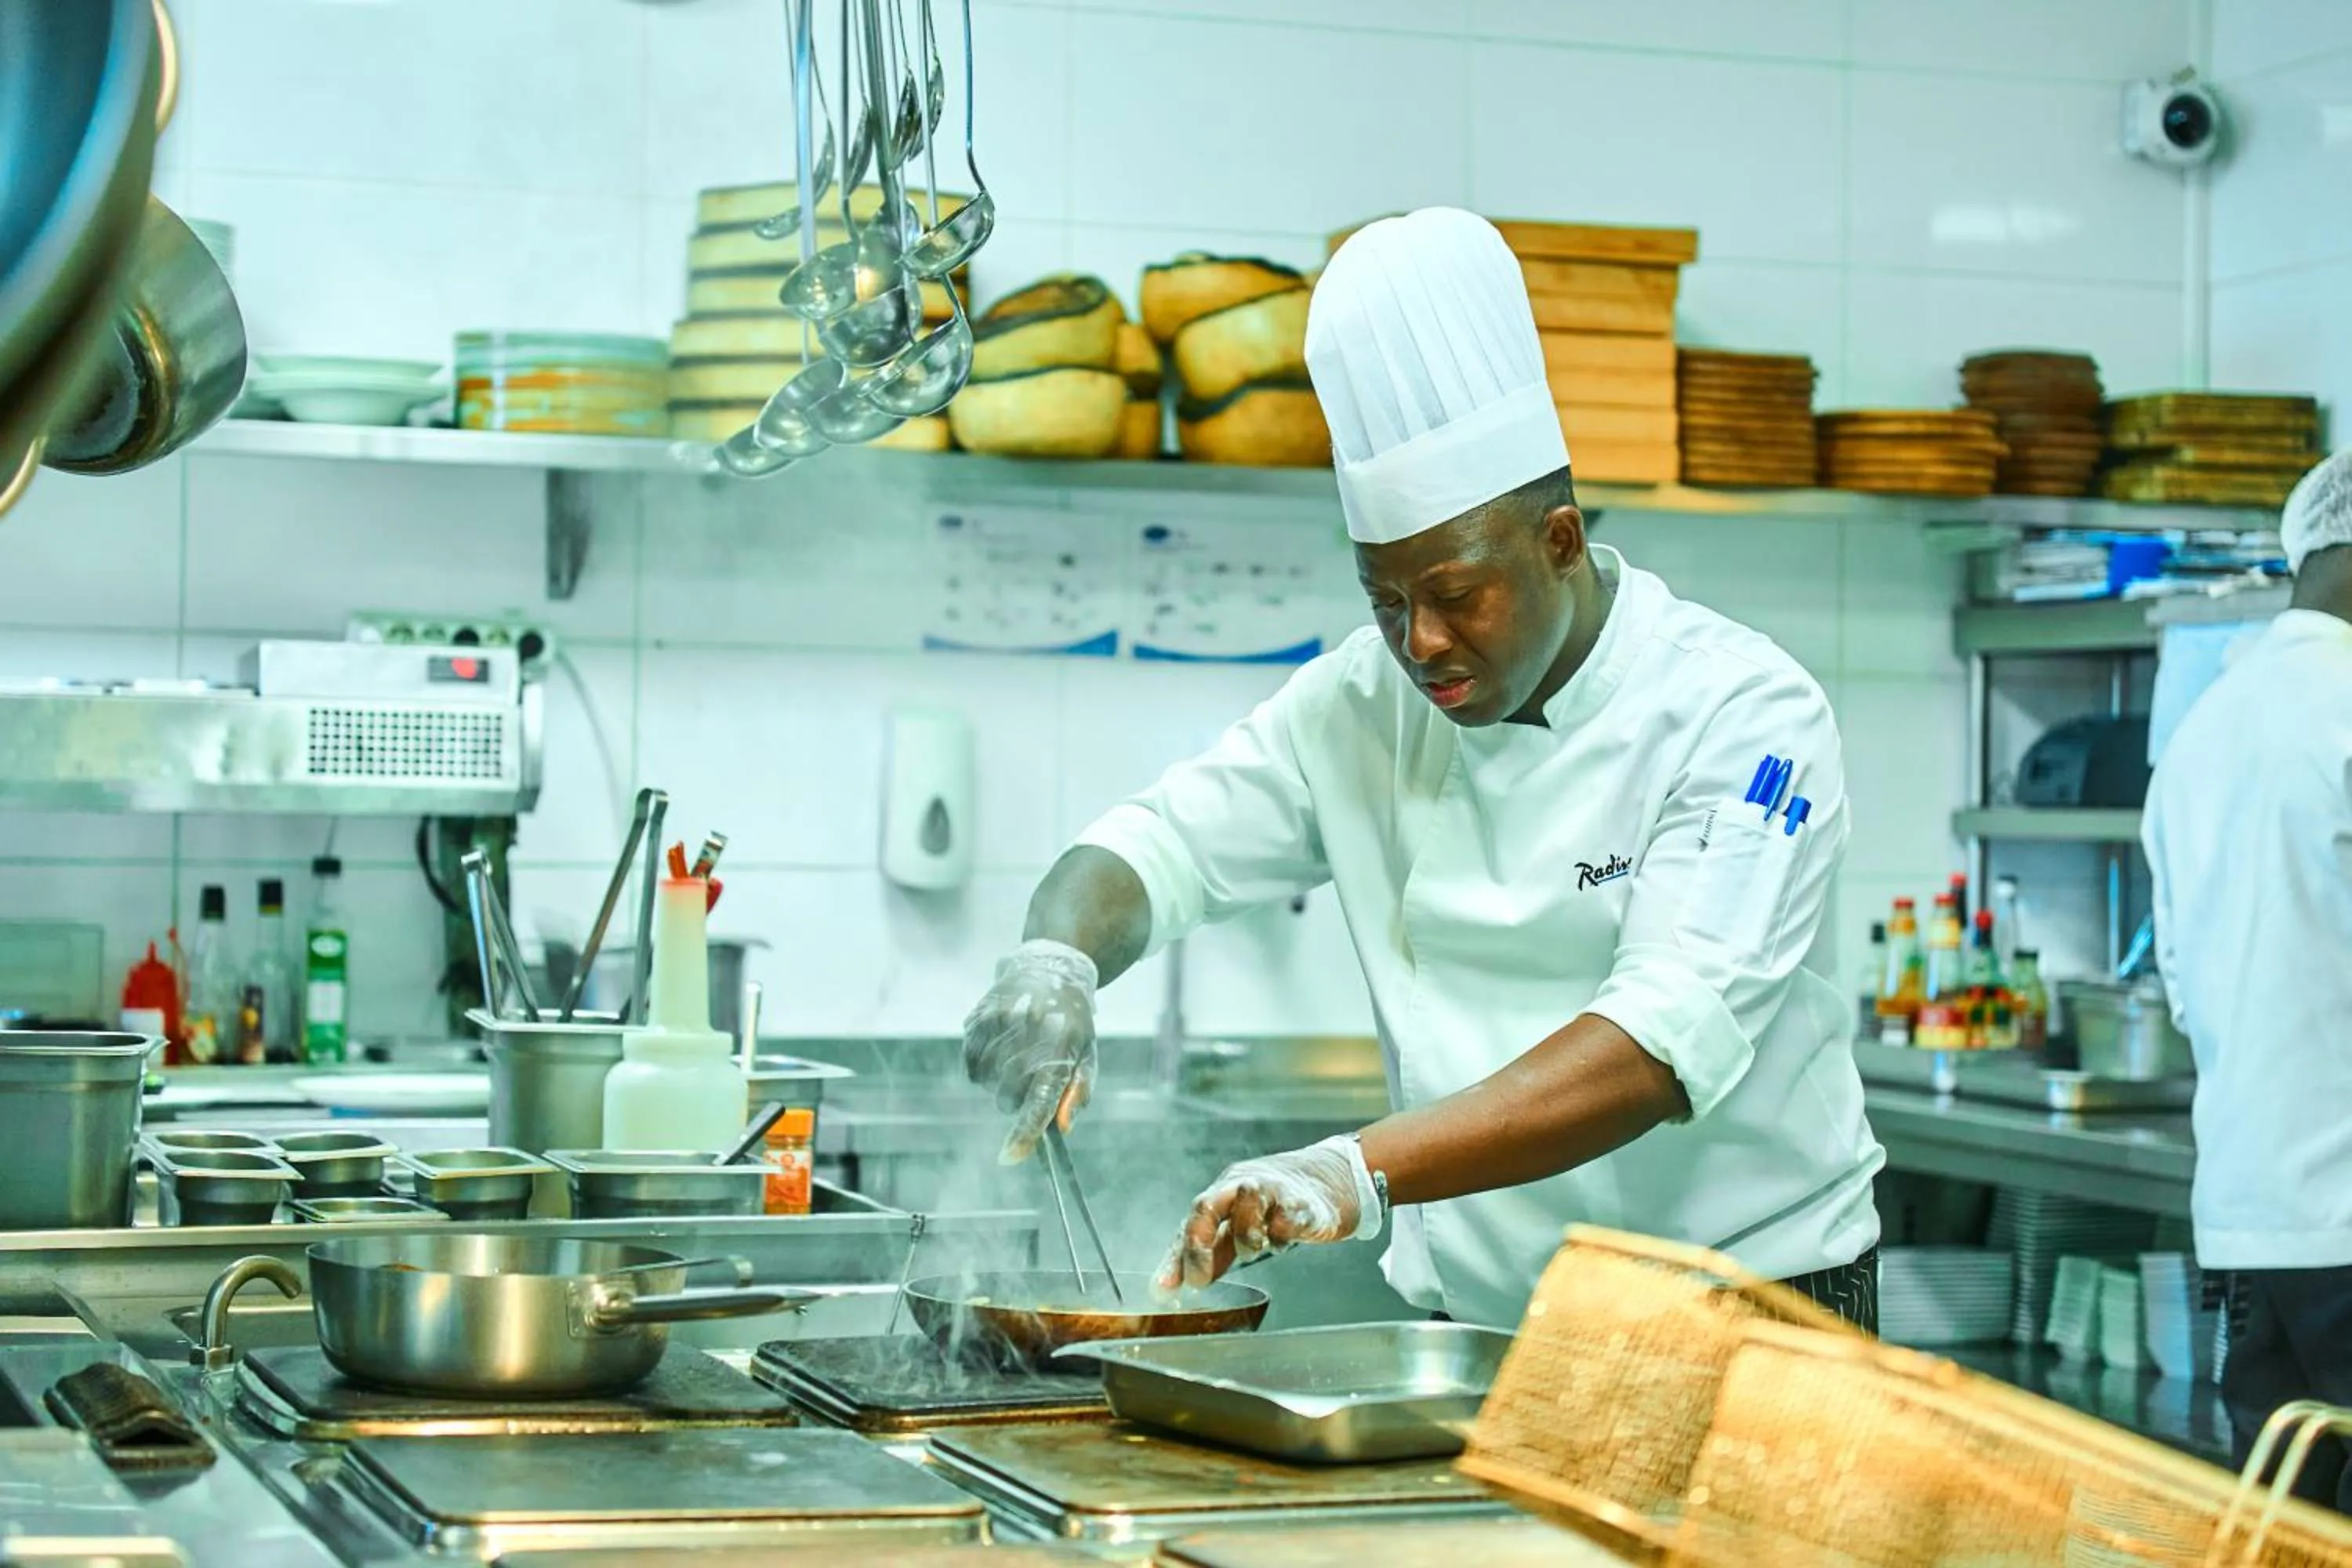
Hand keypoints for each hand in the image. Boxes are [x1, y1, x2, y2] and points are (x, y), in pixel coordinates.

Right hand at [962, 938, 1098, 1165]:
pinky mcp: (978, 1017)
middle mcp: (1029, 1032)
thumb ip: (1077, 1092)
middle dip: (1018, 1099)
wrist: (1051, 968)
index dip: (1025, 1131)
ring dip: (999, 1083)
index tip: (1009, 1157)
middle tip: (1031, 1077)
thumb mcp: (1087, 1053)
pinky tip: (999, 1049)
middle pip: (1008, 1096)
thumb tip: (1061, 1129)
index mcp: (1062, 1044)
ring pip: (986, 1083)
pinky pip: (971, 1067)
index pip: (1041, 1098)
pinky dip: (982, 1069)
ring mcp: (999, 1022)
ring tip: (1017, 1057)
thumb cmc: (1073, 1021)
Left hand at [1157, 1136, 1376, 1291]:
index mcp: (1222, 1193)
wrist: (1332, 1178)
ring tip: (1253, 1250)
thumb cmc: (1279, 1204)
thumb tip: (1176, 1285)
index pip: (1191, 1221)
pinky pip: (1287, 1220)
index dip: (1176, 1257)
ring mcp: (1273, 1190)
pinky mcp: (1304, 1203)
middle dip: (1198, 1244)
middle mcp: (1242, 1186)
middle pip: (1207, 1205)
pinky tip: (1283, 1240)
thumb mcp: (1241, 1224)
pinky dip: (1280, 1238)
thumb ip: (1213, 1252)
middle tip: (1198, 1280)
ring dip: (1245, 1237)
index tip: (1164, 1289)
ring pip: (1246, 1202)